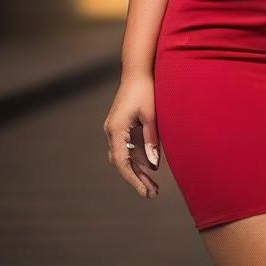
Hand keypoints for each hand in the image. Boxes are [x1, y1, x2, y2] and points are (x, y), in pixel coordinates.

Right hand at [103, 73, 160, 197]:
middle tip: (152, 194)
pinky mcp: (122, 126)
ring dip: (138, 171)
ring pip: (125, 157)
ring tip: (153, 188)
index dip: (132, 178)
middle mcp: (112, 131)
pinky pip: (128, 148)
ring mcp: (115, 129)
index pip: (121, 161)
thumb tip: (153, 165)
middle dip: (136, 179)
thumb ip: (151, 140)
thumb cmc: (146, 90)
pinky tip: (150, 168)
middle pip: (122, 162)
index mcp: (116, 129)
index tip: (144, 191)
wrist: (138, 71)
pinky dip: (138, 158)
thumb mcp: (152, 115)